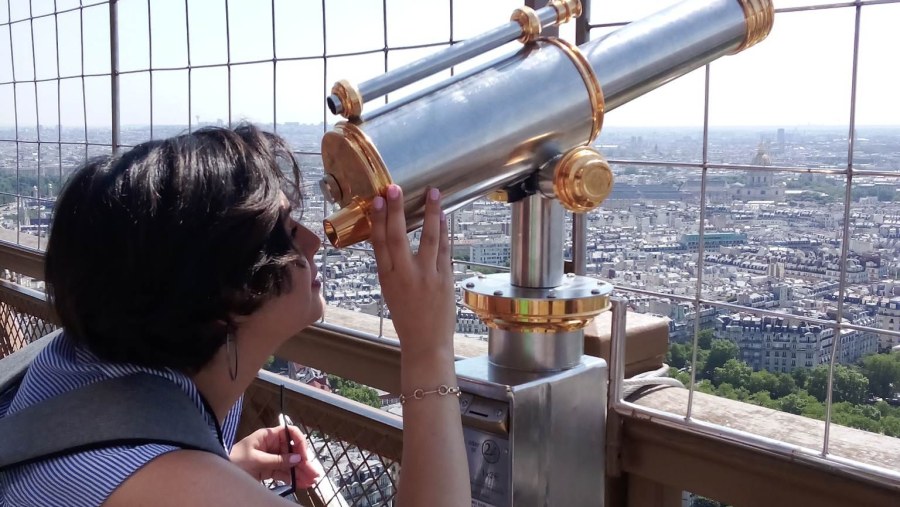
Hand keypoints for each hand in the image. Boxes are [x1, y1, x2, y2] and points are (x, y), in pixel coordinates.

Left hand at [229, 423, 321, 488]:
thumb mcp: (256, 460)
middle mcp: (272, 445)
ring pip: (291, 463)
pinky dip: (293, 478)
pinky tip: (302, 483)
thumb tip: (298, 459)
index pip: (290, 433)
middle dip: (304, 462)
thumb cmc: (234, 460)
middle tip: (313, 474)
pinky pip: (284, 472)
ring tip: (311, 481)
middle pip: (293, 451)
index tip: (304, 456)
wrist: (219, 474)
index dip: (299, 443)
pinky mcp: (269, 470)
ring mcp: (271, 458)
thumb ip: (277, 460)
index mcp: (268, 436)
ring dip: (301, 472)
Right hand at [370, 184, 454, 359]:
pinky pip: (445, 249)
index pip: (379, 243)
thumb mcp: (390, 290)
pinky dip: (446, 231)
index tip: (376, 200)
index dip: (376, 220)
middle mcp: (405, 275)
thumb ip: (391, 265)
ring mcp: (428, 277)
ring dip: (431, 213)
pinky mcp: (446, 279)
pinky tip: (445, 216)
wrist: (426, 343)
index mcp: (387, 278)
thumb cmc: (407, 316)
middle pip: (399, 237)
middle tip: (394, 188)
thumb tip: (392, 235)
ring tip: (434, 192)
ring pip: (429, 239)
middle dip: (396, 210)